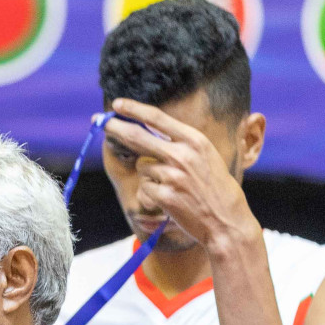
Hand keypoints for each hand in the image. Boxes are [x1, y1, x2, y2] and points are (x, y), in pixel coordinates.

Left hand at [105, 98, 260, 250]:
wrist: (226, 219)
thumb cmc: (214, 187)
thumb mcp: (205, 155)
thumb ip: (179, 143)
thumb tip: (147, 132)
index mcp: (195, 140)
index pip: (157, 118)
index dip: (134, 110)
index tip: (117, 104)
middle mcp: (182, 154)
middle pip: (137, 137)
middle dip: (115, 127)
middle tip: (98, 121)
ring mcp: (172, 176)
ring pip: (142, 167)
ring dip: (149, 176)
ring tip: (173, 186)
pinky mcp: (165, 196)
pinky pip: (144, 189)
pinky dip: (152, 195)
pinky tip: (170, 200)